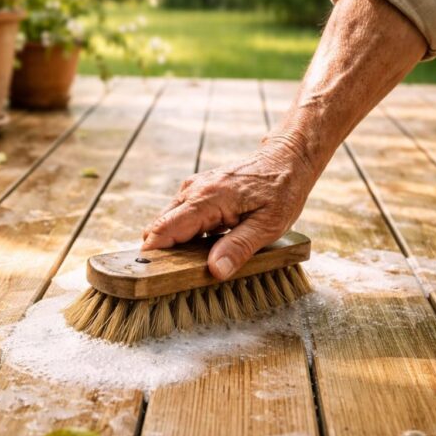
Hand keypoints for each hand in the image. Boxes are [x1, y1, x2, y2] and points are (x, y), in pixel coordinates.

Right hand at [141, 134, 318, 279]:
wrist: (286, 158)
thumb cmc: (281, 189)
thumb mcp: (269, 225)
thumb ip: (239, 247)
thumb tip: (215, 270)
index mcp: (206, 199)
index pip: (164, 229)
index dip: (153, 254)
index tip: (149, 276)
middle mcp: (193, 190)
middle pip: (159, 227)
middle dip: (162, 253)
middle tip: (174, 277)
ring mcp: (193, 189)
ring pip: (168, 222)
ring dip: (174, 244)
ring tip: (191, 265)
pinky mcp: (197, 191)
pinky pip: (179, 216)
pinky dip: (184, 234)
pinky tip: (202, 247)